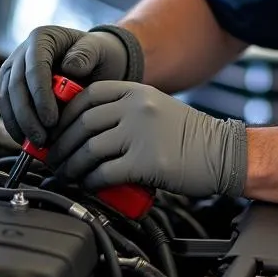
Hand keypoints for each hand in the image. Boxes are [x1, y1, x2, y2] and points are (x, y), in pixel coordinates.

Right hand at [0, 25, 142, 145]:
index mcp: (42, 38)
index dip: (40, 95)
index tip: (52, 120)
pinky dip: (16, 126)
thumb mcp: (100, 50)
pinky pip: (7, 108)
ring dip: (19, 124)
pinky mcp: (11, 88)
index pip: (34, 67)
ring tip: (36, 144)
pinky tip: (28, 143)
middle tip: (42, 139)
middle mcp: (22, 52)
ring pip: (6, 99)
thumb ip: (87, 54)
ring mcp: (13, 70)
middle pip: (15, 85)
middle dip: (27, 116)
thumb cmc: (98, 55)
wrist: (95, 63)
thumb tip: (69, 67)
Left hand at [48, 82, 247, 197]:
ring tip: (67, 175)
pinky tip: (89, 185)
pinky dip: (90, 181)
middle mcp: (137, 108)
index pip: (88, 96)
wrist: (223, 153)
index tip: (55, 131)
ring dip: (72, 166)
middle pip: (82, 123)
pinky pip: (105, 172)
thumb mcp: (155, 108)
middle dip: (61, 144)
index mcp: (137, 91)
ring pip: (89, 149)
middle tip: (53, 159)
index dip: (65, 114)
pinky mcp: (146, 163)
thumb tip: (83, 131)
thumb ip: (125, 112)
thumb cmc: (189, 137)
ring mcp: (141, 134)